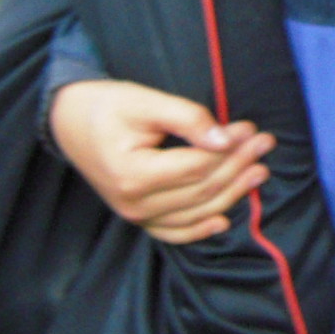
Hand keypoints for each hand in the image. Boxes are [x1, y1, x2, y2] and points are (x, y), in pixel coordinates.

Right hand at [49, 78, 274, 242]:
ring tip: (259, 171)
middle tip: (265, 144)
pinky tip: (225, 220)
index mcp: (133, 174)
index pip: (197, 167)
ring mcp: (134, 216)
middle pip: (201, 190)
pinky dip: (200, 229)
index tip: (251, 129)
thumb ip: (187, 119)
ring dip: (231, 194)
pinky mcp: (137, 218)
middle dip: (238, 167)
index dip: (230, 149)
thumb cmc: (107, 107)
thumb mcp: (145, 101)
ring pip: (195, 212)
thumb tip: (226, 139)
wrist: (69, 123)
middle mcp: (134, 203)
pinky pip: (174, 232)